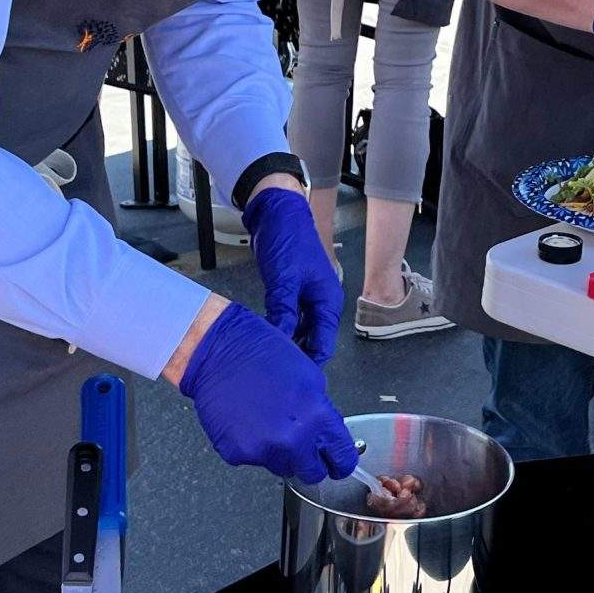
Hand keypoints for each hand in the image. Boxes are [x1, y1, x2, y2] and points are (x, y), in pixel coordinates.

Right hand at [178, 303, 359, 483]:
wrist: (218, 353)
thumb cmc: (262, 354)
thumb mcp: (310, 377)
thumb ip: (321, 413)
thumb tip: (324, 434)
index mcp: (316, 418)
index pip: (341, 458)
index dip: (341, 462)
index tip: (338, 464)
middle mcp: (292, 440)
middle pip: (312, 473)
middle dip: (311, 462)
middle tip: (303, 446)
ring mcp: (263, 450)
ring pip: (282, 467)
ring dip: (282, 454)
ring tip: (269, 424)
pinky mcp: (237, 454)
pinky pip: (254, 461)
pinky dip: (254, 448)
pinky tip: (250, 424)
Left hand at [241, 182, 342, 365]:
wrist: (278, 214)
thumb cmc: (288, 242)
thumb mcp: (284, 280)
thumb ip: (284, 311)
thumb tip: (280, 342)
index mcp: (328, 301)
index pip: (323, 343)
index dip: (309, 362)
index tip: (292, 378)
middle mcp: (321, 303)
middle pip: (313, 340)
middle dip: (297, 355)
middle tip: (275, 373)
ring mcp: (306, 298)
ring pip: (300, 330)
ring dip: (287, 342)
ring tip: (268, 359)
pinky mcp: (292, 293)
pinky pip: (289, 319)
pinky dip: (280, 329)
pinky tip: (265, 337)